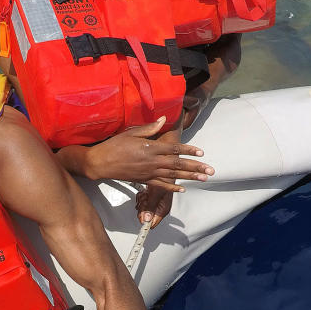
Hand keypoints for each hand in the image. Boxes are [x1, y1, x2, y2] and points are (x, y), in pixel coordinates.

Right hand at [84, 117, 213, 184]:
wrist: (99, 163)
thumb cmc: (114, 146)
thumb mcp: (131, 133)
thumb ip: (149, 128)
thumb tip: (163, 120)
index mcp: (150, 148)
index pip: (174, 149)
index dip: (189, 150)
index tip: (202, 153)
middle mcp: (152, 161)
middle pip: (178, 164)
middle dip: (196, 167)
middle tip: (210, 170)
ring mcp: (148, 172)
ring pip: (173, 175)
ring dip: (189, 177)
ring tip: (203, 179)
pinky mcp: (143, 180)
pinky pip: (160, 185)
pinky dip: (171, 188)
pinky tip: (182, 189)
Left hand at [136, 182, 173, 227]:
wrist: (163, 171)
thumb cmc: (164, 180)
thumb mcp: (156, 194)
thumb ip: (150, 207)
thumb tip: (147, 219)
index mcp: (163, 210)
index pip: (152, 223)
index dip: (144, 220)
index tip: (140, 216)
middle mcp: (159, 208)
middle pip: (145, 216)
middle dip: (143, 207)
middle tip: (145, 200)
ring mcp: (154, 203)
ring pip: (142, 209)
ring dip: (142, 201)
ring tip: (146, 194)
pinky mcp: (150, 199)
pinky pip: (142, 202)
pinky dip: (141, 197)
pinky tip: (144, 192)